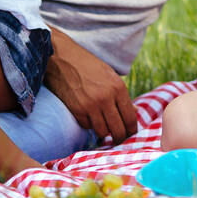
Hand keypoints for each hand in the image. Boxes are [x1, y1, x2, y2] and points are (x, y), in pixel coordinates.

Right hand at [43, 28, 136, 143]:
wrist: (61, 58)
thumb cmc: (87, 65)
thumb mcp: (109, 75)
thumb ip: (121, 95)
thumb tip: (134, 112)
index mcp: (118, 88)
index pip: (131, 118)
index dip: (132, 131)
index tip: (130, 135)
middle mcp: (106, 98)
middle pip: (118, 130)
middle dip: (119, 138)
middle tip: (118, 139)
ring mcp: (90, 105)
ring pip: (102, 132)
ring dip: (103, 131)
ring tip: (102, 126)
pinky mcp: (76, 110)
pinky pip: (86, 126)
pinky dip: (88, 124)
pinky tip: (87, 115)